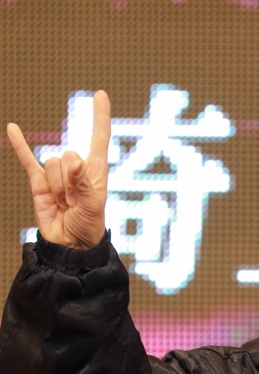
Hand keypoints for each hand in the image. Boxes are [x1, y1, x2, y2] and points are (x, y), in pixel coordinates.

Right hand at [7, 90, 110, 249]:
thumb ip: (83, 184)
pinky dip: (20, 145)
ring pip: (52, 164)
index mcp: (95, 172)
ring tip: (64, 205)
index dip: (100, 117)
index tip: (100, 95)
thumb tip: (73, 160)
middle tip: (75, 203)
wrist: (69, 246)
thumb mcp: (93, 208)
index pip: (99, 139)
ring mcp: (56, 175)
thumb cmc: (88, 227)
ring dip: (57, 187)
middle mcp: (76, 169)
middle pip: (68, 156)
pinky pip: (27, 160)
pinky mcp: (39, 182)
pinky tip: (13, 128)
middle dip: (70, 182)